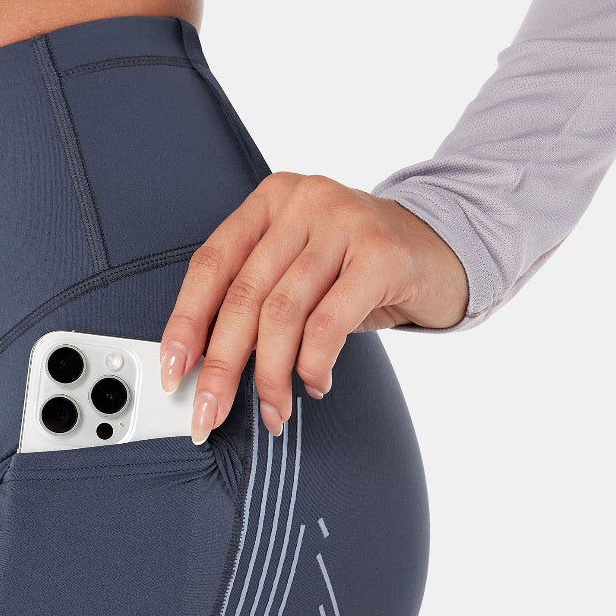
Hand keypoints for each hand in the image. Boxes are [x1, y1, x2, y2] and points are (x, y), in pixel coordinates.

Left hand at [159, 172, 469, 438]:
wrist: (442, 251)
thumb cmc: (357, 269)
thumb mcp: (299, 270)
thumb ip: (256, 299)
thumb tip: (204, 368)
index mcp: (269, 202)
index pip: (211, 265)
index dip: (186, 323)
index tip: (172, 372)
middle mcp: (302, 202)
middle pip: (243, 296)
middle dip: (221, 366)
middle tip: (208, 413)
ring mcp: (344, 223)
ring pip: (283, 315)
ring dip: (269, 376)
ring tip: (273, 410)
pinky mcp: (381, 254)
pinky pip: (328, 324)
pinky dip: (313, 365)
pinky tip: (314, 384)